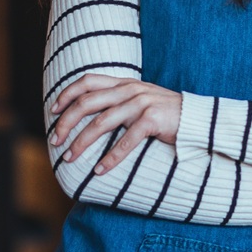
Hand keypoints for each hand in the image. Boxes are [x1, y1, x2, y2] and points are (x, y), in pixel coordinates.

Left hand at [48, 75, 182, 173]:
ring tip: (70, 159)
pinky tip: (100, 170)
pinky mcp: (152, 120)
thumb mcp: (141, 100)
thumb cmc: (167, 114)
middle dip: (66, 123)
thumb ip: (120, 101)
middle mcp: (130, 90)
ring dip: (82, 143)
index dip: (67, 94)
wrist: (199, 119)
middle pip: (87, 103)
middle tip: (55, 142)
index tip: (52, 111)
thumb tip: (92, 116)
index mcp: (125, 83)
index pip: (88, 81)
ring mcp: (141, 104)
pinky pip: (125, 142)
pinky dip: (110, 158)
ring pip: (101, 123)